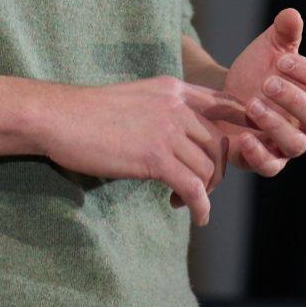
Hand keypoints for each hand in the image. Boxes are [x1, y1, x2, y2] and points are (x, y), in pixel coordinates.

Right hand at [37, 76, 249, 226]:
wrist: (57, 117)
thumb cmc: (86, 113)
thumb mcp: (133, 99)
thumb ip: (161, 110)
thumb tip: (177, 138)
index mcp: (172, 89)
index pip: (224, 104)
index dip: (243, 125)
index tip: (248, 145)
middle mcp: (176, 106)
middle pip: (219, 142)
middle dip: (216, 170)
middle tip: (198, 188)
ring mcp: (167, 130)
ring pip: (208, 167)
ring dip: (204, 192)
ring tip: (185, 203)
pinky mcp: (154, 157)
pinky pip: (193, 187)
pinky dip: (201, 206)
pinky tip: (197, 217)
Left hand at [220, 8, 305, 176]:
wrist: (226, 96)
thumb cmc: (257, 72)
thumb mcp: (269, 48)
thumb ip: (283, 33)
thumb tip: (291, 14)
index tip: (283, 60)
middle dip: (294, 99)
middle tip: (267, 82)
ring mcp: (288, 144)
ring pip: (295, 145)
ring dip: (275, 125)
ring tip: (252, 105)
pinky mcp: (267, 160)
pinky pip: (270, 166)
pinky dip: (258, 155)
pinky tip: (243, 137)